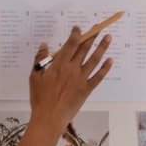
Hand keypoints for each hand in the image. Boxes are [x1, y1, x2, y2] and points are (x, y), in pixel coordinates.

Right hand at [15, 28, 113, 145]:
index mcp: (59, 64)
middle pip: (84, 49)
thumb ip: (40, 59)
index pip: (70, 44)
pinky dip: (105, 68)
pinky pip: (98, 77)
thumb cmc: (40, 98)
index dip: (76, 34)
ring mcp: (81, 79)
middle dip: (92, 36)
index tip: (78, 28)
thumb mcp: (34, 77)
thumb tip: (43, 45)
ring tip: (109, 37)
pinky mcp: (86, 89)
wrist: (50, 117)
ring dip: (102, 47)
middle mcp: (72, 69)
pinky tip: (110, 60)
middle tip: (98, 27)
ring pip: (94, 60)